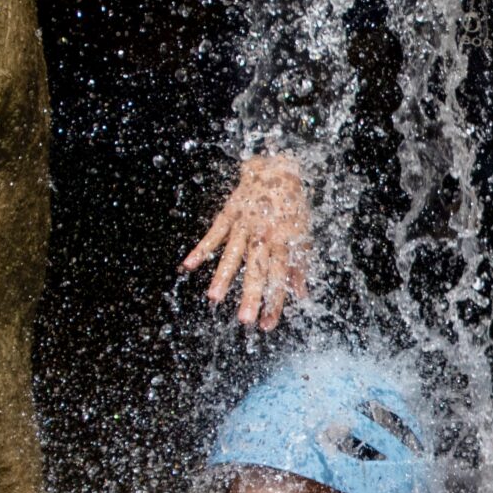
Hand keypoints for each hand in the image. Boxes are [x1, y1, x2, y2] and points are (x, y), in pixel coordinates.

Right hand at [181, 153, 311, 329]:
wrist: (276, 168)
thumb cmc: (292, 205)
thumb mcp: (303, 235)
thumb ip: (300, 265)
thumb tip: (301, 295)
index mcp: (284, 241)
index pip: (280, 278)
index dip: (274, 302)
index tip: (267, 324)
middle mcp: (264, 235)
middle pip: (257, 269)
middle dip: (251, 295)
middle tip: (245, 319)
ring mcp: (244, 224)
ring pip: (232, 254)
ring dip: (223, 276)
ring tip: (214, 298)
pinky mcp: (228, 214)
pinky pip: (213, 234)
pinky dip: (200, 249)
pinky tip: (188, 265)